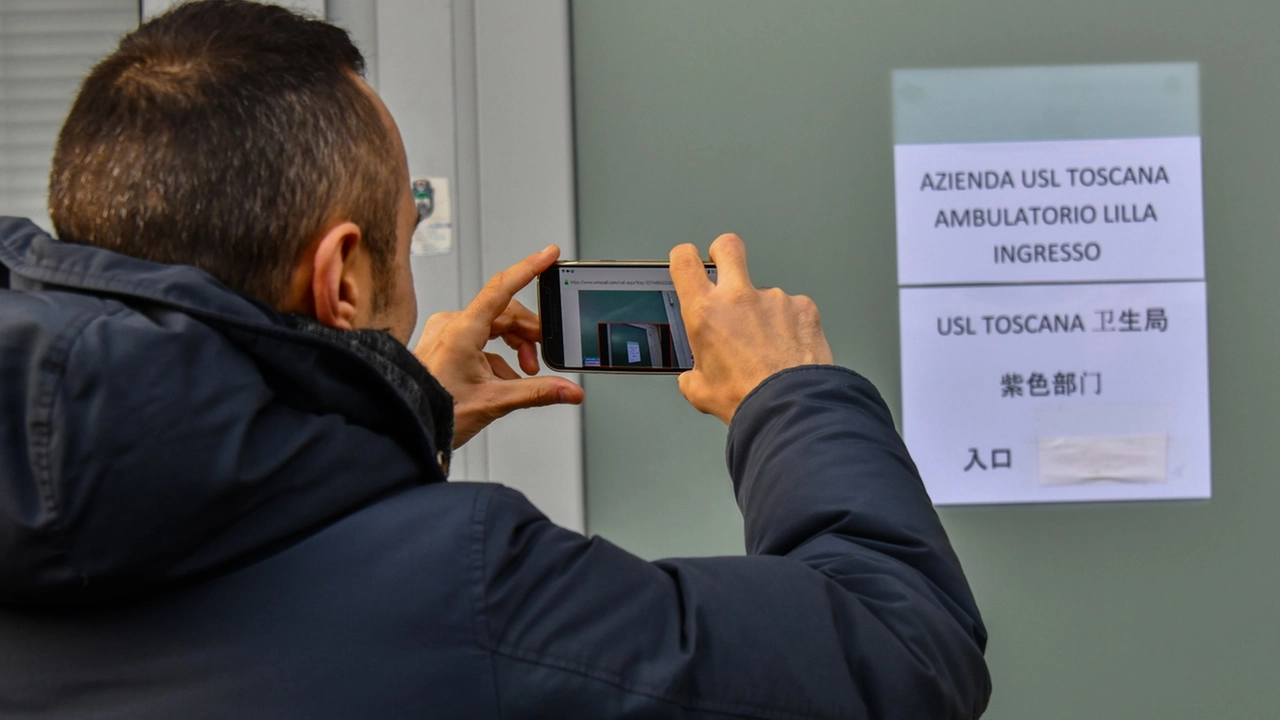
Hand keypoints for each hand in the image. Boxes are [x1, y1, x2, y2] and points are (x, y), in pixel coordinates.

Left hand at [415, 246, 583, 447]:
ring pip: (493, 327)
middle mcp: (452, 325)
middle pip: (504, 314)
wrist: (404, 425)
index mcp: (463, 330)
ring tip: (526, 373)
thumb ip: (537, 392)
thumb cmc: (433, 409)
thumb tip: (569, 390)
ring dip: (515, 347)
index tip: (549, 254)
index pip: (503, 288)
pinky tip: (505, 380)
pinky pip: (480, 342)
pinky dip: (498, 358)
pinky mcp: (444, 346)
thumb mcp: (494, 401)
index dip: (530, 268)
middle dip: (529, 335)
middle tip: (543, 358)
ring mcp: (446, 334)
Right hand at [670, 234, 832, 423]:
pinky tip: (791, 348)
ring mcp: (774, 298)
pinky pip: (793, 308)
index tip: (687, 259)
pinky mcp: (803, 307)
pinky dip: (791, 325)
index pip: (685, 262)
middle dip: (722, 251)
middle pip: (728, 247)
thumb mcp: (702, 392)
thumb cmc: (747, 399)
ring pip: (765, 292)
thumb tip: (694, 379)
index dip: (684, 256)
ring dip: (764, 311)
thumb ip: (693, 375)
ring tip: (770, 347)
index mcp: (705, 313)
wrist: (791, 407)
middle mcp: (738, 298)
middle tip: (723, 264)